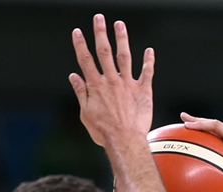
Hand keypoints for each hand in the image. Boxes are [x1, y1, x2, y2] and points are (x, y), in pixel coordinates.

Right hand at [69, 15, 153, 148]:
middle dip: (100, 33)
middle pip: (104, 52)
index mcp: (96, 86)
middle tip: (99, 19)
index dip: (80, 45)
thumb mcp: (86, 113)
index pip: (86, 61)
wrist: (125, 140)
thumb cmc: (104, 131)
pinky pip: (147, 72)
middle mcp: (112, 81)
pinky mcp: (143, 90)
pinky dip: (148, 61)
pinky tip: (149, 51)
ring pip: (124, 56)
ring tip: (119, 25)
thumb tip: (73, 77)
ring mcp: (128, 84)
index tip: (78, 32)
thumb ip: (80, 92)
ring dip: (122, 39)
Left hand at [179, 112, 222, 191]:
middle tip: (186, 122)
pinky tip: (189, 127)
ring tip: (184, 119)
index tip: (197, 136)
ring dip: (198, 121)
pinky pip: (215, 127)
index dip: (209, 135)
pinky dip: (201, 125)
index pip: (222, 138)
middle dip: (200, 123)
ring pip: (214, 124)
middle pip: (216, 128)